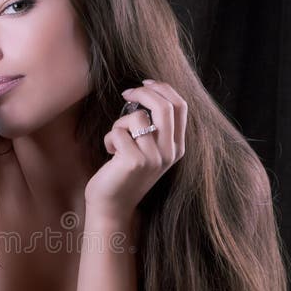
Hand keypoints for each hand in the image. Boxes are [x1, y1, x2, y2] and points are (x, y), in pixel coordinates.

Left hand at [84, 79, 186, 217]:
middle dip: (143, 92)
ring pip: (136, 117)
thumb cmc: (125, 174)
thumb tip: (146, 93)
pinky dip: (109, 138)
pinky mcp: (134, 161)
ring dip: (119, 124)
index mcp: (177, 148)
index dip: (163, 88)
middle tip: (127, 93)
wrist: (112, 206)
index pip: (180, 106)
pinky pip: (118, 131)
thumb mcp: (148, 150)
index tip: (145, 83)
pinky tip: (110, 153)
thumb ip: (154, 128)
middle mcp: (170, 153)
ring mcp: (153, 158)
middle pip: (164, 106)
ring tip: (116, 142)